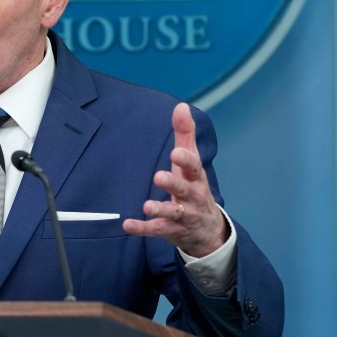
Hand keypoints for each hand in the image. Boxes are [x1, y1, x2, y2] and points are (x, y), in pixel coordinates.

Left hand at [123, 103, 228, 256]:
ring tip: (146, 206)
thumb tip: (180, 106)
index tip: (176, 152)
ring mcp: (183, 216)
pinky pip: (157, 229)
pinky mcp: (171, 230)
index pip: (194, 167)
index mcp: (196, 178)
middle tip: (159, 176)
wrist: (208, 230)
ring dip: (160, 209)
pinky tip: (128, 225)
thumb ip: (185, 135)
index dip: (186, 160)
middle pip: (184, 190)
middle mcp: (192, 197)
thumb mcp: (191, 162)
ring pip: (173, 213)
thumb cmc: (195, 187)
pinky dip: (142, 228)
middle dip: (173, 184)